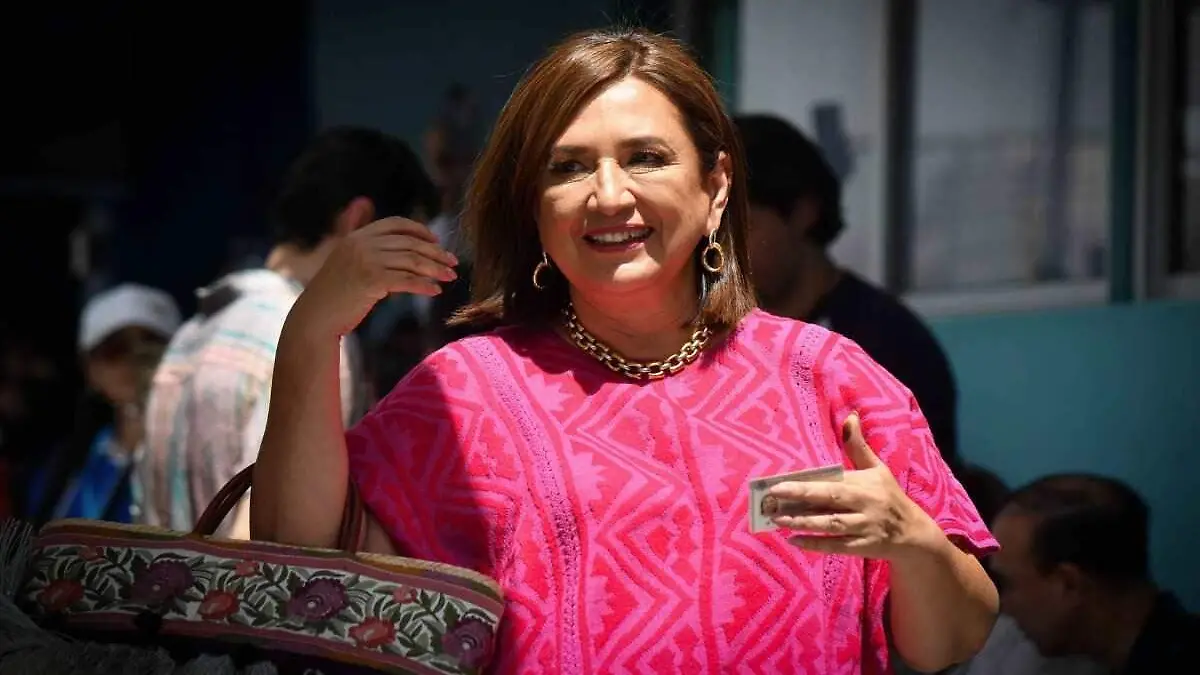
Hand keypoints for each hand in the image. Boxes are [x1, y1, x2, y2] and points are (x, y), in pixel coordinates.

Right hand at [290, 217, 458, 337]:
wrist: (315, 317)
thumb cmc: (334, 295)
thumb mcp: (348, 264)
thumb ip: (367, 250)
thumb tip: (394, 246)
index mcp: (357, 236)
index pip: (395, 224)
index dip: (420, 230)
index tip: (437, 241)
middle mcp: (361, 243)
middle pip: (409, 243)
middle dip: (435, 252)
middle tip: (453, 263)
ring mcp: (365, 260)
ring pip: (411, 261)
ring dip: (436, 269)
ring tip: (451, 277)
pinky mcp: (371, 280)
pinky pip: (406, 280)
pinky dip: (424, 285)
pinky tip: (436, 291)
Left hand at [765, 413, 941, 559]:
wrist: (913, 534)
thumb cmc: (889, 496)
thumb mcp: (878, 469)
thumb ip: (858, 446)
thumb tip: (850, 416)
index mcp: (866, 483)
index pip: (833, 480)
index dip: (807, 482)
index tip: (780, 481)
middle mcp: (865, 504)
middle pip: (831, 498)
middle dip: (802, 495)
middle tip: (773, 495)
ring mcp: (864, 527)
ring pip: (831, 524)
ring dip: (804, 522)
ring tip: (777, 518)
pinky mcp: (862, 547)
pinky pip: (836, 546)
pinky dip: (815, 544)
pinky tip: (793, 540)